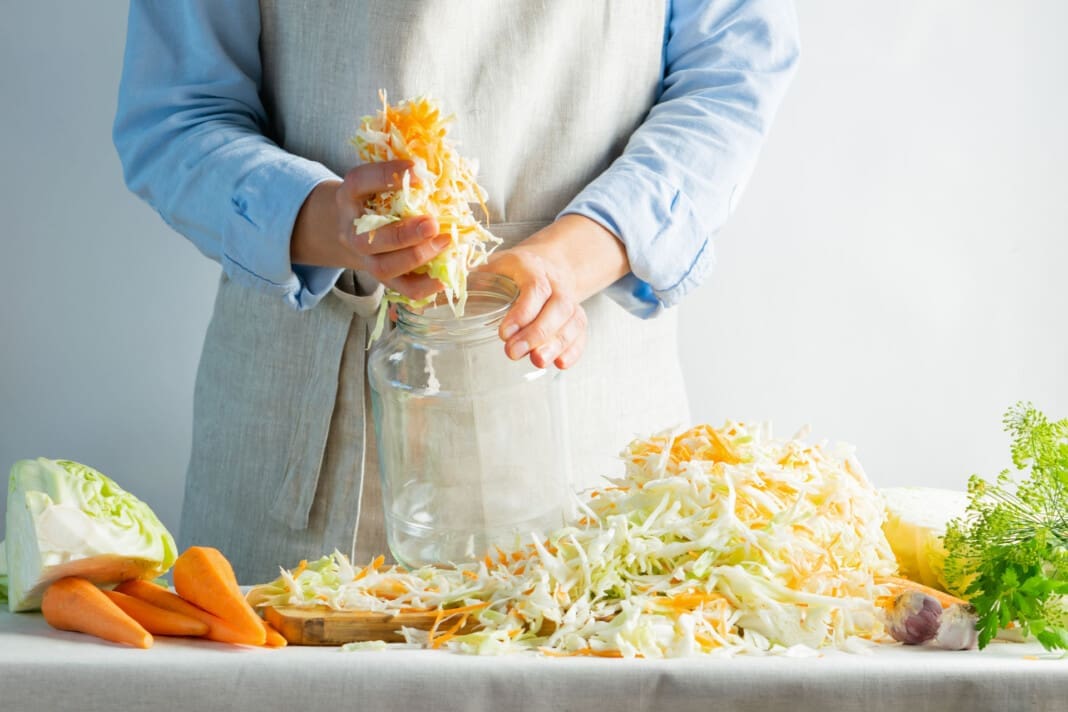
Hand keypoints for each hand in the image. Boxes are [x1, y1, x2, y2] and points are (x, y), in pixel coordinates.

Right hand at [290, 160, 445, 300]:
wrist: (350, 229)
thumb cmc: (373, 199)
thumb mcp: (376, 181)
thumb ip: (400, 175)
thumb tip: (436, 169)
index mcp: (349, 196)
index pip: (361, 182)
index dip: (387, 176)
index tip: (418, 171)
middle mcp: (352, 230)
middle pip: (370, 239)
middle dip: (404, 234)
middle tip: (432, 223)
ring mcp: (365, 258)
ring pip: (384, 267)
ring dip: (417, 257)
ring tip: (445, 242)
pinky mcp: (383, 277)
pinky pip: (403, 289)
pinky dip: (426, 286)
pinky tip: (445, 278)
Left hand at [480, 214, 629, 369]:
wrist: (547, 263)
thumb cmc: (511, 269)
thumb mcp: (490, 266)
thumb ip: (470, 282)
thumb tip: (437, 298)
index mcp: (531, 266)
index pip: (535, 288)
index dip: (522, 312)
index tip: (503, 333)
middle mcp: (556, 281)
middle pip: (558, 306)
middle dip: (537, 333)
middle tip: (513, 353)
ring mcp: (571, 298)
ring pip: (572, 320)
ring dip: (556, 344)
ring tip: (537, 362)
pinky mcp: (576, 316)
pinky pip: (581, 333)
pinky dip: (574, 349)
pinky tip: (560, 364)